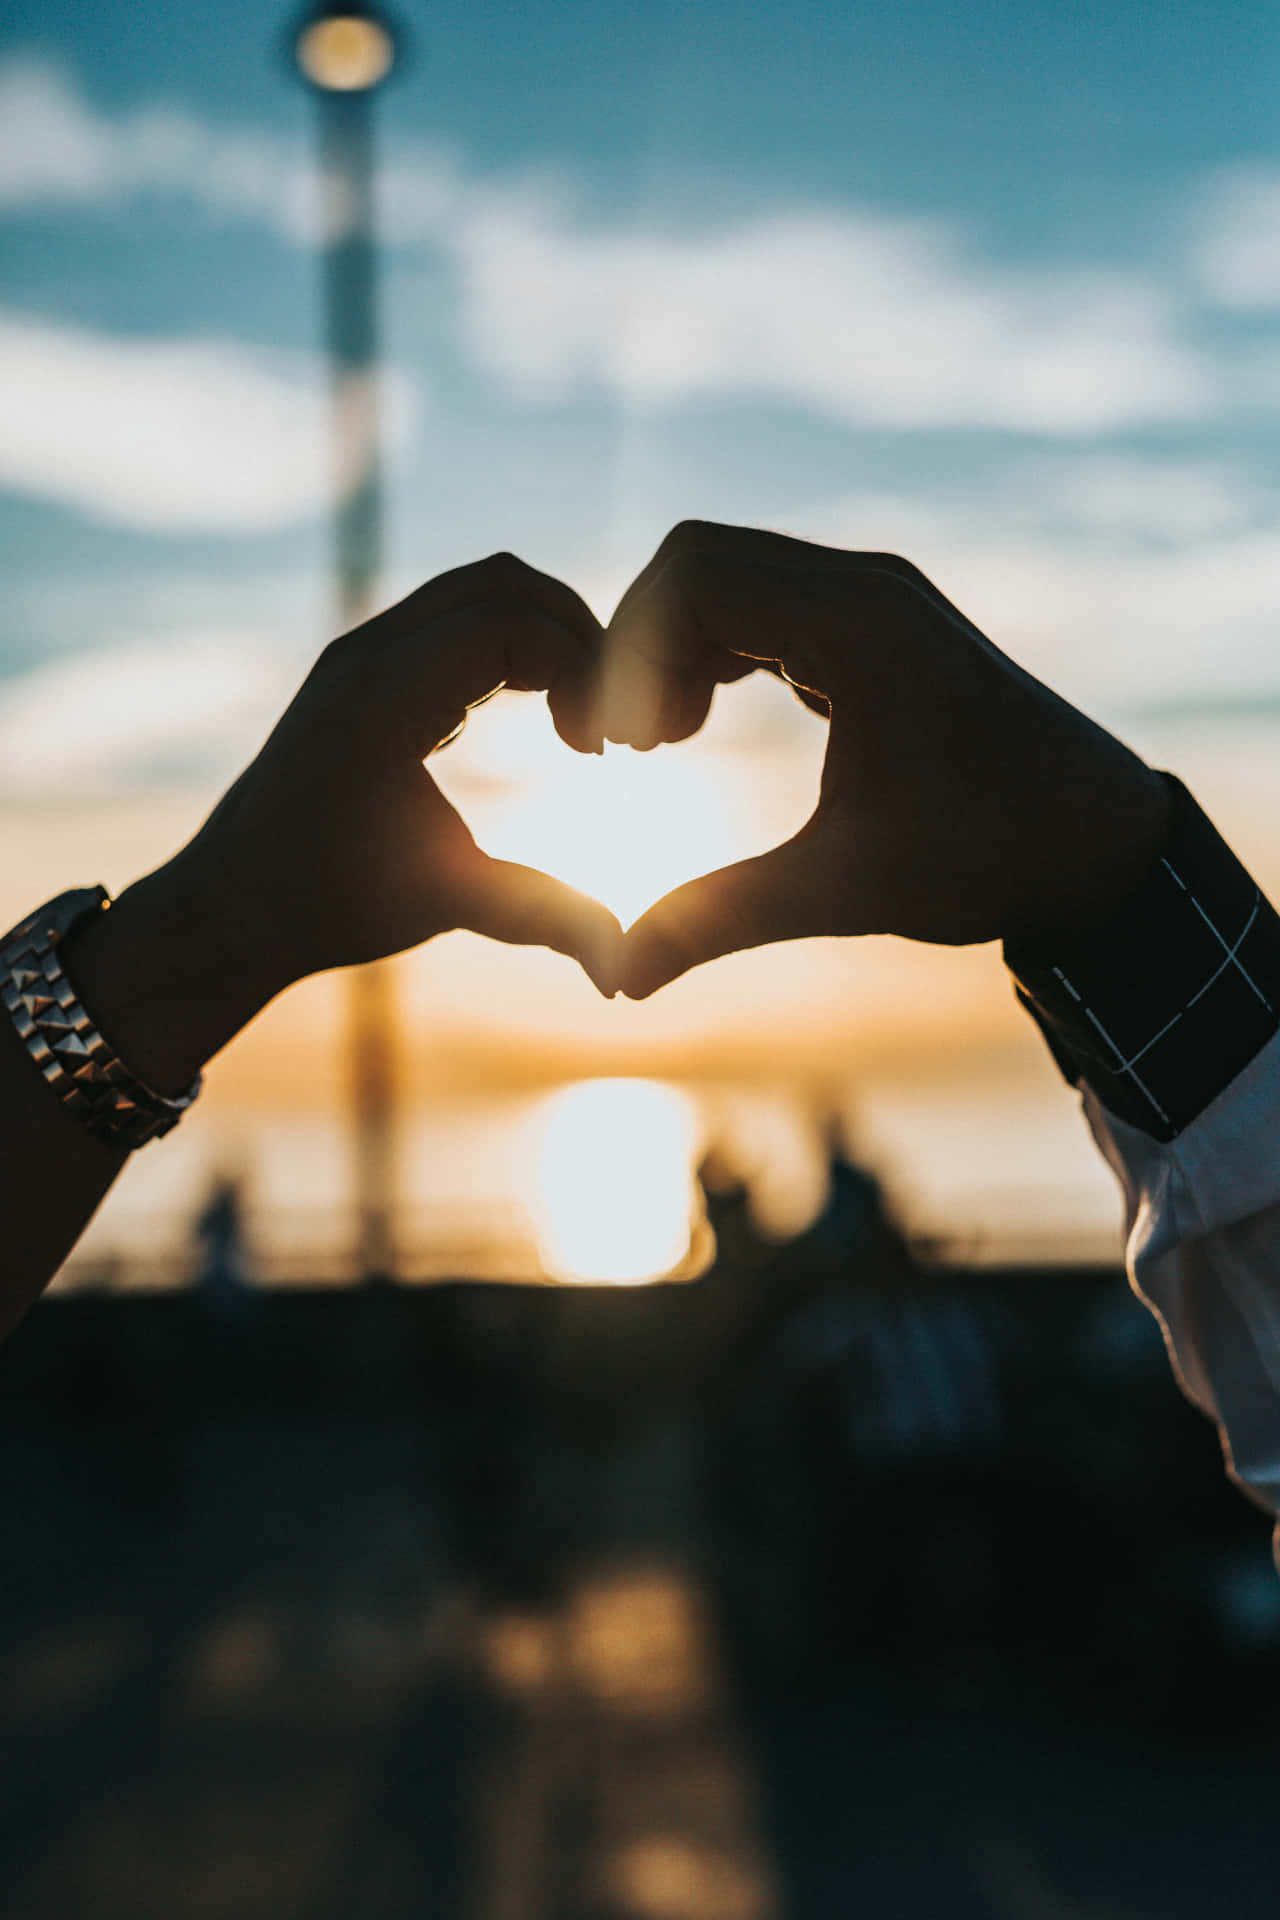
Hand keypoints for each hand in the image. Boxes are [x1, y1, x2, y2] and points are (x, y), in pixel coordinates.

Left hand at [66, 554, 622, 1089]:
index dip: (581, 670)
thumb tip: (623, 967)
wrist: (230, 905)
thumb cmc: (327, 906)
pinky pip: (455, 618)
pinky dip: (513, 646)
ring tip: (581, 719)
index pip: (511, 624)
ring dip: (547, 636)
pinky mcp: (367, 667)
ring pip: (480, 591)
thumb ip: (538, 916)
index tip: (601, 751)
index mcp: (382, 698)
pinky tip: (539, 718)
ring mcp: (363, 653)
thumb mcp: (441, 907)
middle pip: (504, 585)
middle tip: (608, 723)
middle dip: (577, 638)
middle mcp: (368, 655)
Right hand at [599, 522, 1171, 997]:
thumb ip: (720, 919)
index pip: (694, 577)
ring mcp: (877, 599)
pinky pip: (767, 602)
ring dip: (677, 648)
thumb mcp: (845, 889)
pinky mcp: (879, 625)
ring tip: (663, 743)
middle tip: (632, 747)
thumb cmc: (988, 858)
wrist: (1100, 844)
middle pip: (699, 561)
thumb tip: (619, 978)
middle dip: (642, 646)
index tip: (624, 749)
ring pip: (730, 576)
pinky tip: (702, 726)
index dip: (631, 655)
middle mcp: (868, 588)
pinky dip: (717, 650)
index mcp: (860, 627)